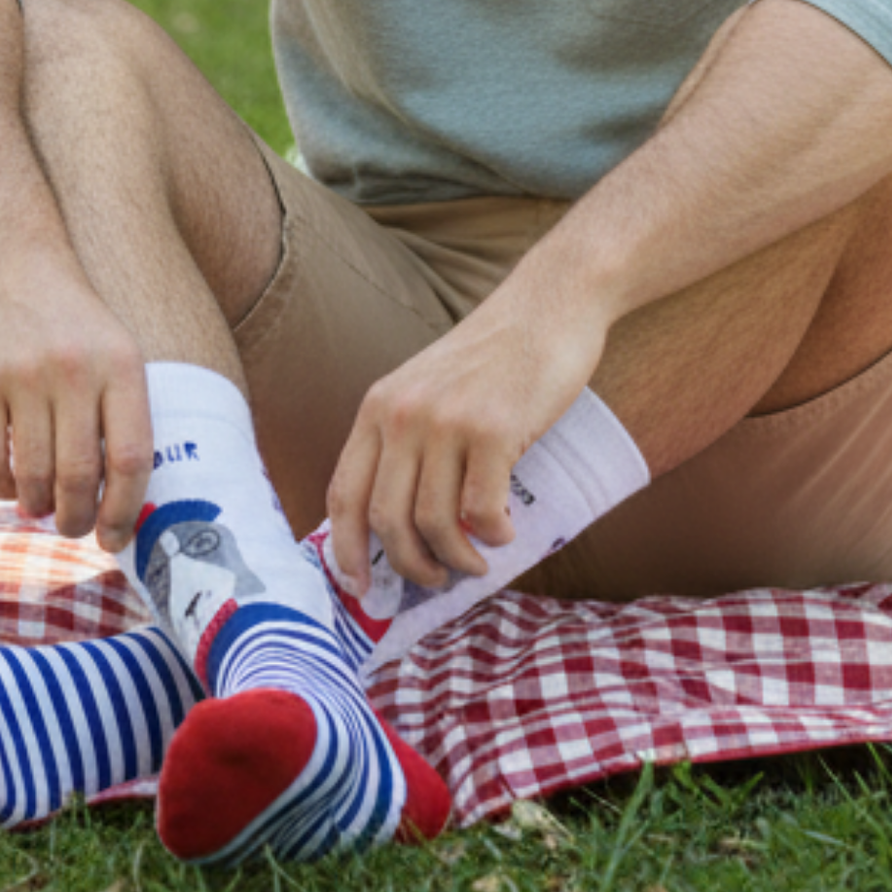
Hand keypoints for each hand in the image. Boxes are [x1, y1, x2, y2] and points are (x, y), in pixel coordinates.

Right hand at [0, 244, 152, 551]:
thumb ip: (122, 412)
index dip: (126, 511)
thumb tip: (126, 499)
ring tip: (41, 507)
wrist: (9, 253)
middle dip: (77, 518)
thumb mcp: (115, 348)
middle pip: (81, 475)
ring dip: (38, 505)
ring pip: (34, 473)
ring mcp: (23, 374)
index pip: (131, 459)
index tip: (116, 538)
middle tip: (73, 528)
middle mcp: (75, 370)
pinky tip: (9, 488)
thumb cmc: (72, 317)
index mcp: (122, 365)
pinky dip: (1, 487)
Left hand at [325, 277, 608, 594]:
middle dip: (407, 564)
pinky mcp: (493, 429)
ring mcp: (444, 422)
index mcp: (376, 408)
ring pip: (432, 521)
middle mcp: (400, 415)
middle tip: (434, 579)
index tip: (356, 586)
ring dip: (455, 558)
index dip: (344, 548)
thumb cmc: (494, 358)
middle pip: (385, 518)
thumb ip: (407, 441)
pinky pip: (481, 508)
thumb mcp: (427, 390)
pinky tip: (506, 533)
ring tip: (475, 563)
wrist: (548, 305)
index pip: (343, 493)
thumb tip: (401, 523)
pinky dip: (492, 534)